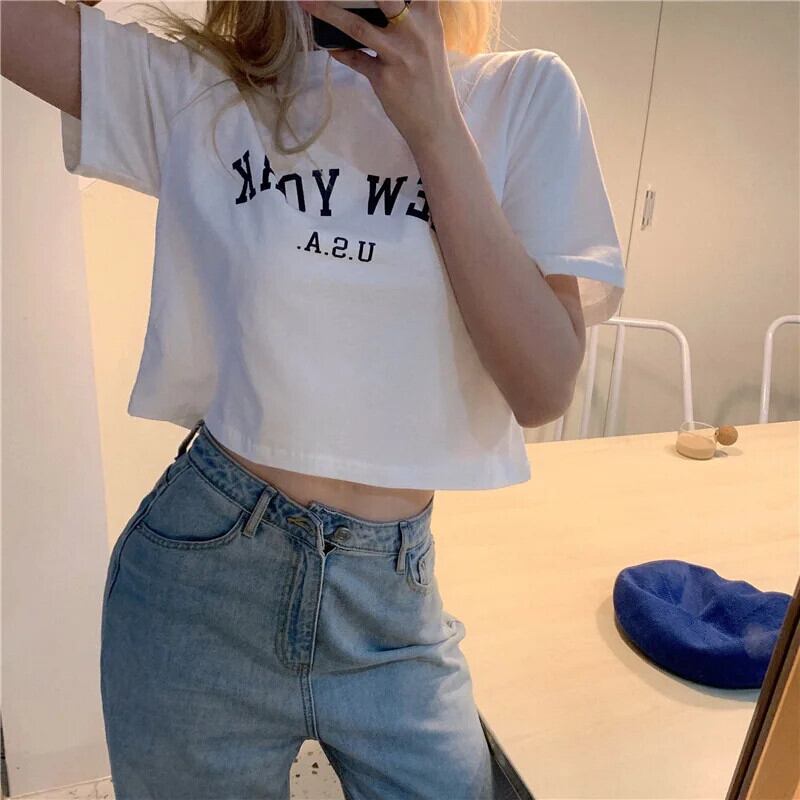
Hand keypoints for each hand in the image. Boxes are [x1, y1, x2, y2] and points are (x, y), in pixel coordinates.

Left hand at [296, 0, 461, 150]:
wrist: (437, 123)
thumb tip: (380, 4)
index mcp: (429, 18)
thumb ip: (411, 19)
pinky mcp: (383, 78)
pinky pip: (354, 59)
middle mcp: (415, 32)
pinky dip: (339, 51)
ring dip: (327, 11)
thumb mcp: (430, 41)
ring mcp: (398, 55)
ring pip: (357, 26)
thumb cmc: (431, 79)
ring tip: (307, 2)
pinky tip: (331, 46)